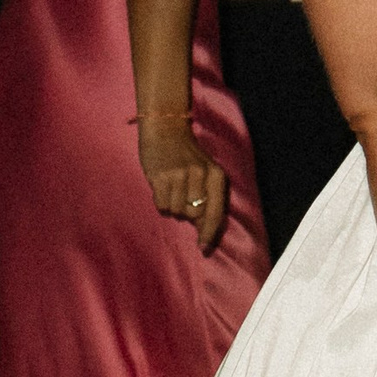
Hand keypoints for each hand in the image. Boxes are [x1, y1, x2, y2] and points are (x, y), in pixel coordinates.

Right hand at [140, 113, 229, 252]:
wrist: (166, 128)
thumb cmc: (186, 155)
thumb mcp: (205, 171)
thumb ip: (208, 198)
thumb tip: (202, 230)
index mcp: (216, 175)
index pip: (215, 211)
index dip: (209, 232)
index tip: (203, 248)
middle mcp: (200, 175)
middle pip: (193, 215)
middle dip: (187, 211)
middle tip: (181, 194)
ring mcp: (180, 175)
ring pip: (176, 211)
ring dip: (172, 205)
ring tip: (171, 186)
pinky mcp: (161, 177)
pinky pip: (161, 205)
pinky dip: (160, 200)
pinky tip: (161, 185)